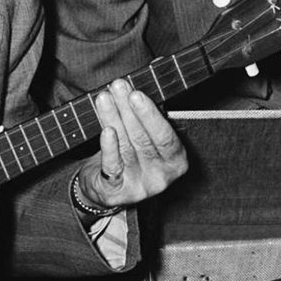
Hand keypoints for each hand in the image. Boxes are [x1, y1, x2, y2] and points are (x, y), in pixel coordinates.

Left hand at [77, 79, 186, 209]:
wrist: (105, 187)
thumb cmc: (128, 156)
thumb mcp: (143, 140)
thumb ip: (144, 122)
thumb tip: (131, 91)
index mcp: (175, 161)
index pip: (165, 137)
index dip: (150, 115)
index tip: (136, 93)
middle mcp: (161, 177)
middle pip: (144, 140)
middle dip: (128, 110)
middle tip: (118, 88)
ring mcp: (139, 187)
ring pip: (126, 148)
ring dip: (113, 119)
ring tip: (105, 99)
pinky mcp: (117, 193)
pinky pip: (113, 167)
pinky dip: (109, 147)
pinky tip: (106, 130)